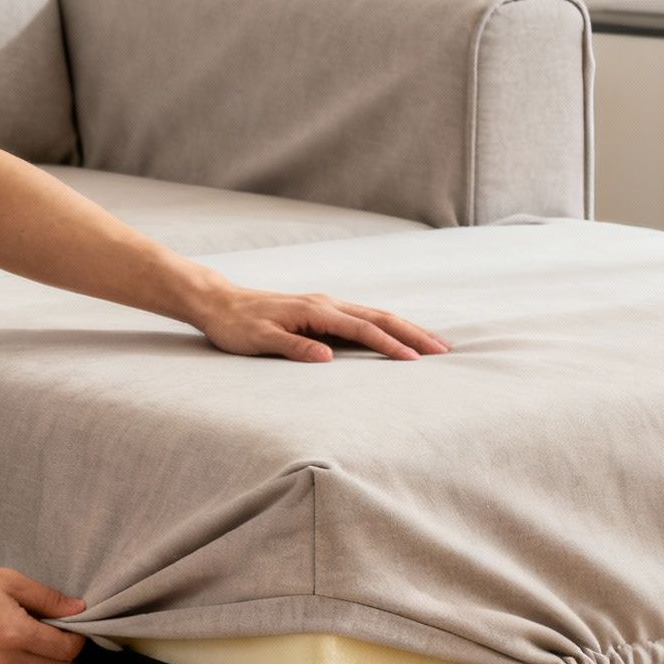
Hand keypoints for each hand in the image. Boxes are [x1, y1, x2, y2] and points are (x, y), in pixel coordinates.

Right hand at [0, 563, 88, 663]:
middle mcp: (3, 662)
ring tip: (26, 639)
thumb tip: (79, 609)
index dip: (76, 640)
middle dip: (61, 653)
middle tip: (51, 632)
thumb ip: (48, 599)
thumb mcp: (10, 581)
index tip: (72, 628)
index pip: (65, 651)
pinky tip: (4, 648)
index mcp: (16, 635)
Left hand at [190, 286, 451, 362]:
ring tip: (433, 343)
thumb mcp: (259, 340)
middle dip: (413, 333)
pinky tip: (401, 335)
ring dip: (406, 328)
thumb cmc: (236, 325)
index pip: (362, 330)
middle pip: (380, 317)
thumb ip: (294, 347)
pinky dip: (388, 326)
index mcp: (316, 311)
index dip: (390, 345)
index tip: (414, 360)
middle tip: (443, 349)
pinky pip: (365, 318)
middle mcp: (327, 304)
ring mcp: (327, 305)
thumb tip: (327, 358)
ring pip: (376, 315)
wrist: (219, 303)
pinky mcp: (324, 311)